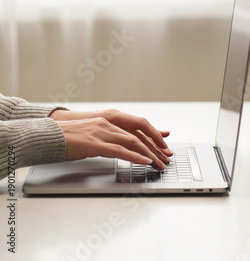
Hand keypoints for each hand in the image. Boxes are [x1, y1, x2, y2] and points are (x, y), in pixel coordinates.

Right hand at [50, 109, 172, 169]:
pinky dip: (135, 156)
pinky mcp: (96, 143)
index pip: (137, 126)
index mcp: (108, 119)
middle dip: (155, 146)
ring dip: (149, 154)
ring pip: (133, 142)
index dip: (153, 134)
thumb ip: (106, 137)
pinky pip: (120, 150)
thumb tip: (117, 147)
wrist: (49, 135)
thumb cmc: (68, 137)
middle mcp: (108, 123)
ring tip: (159, 163)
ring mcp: (102, 132)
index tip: (164, 143)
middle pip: (138, 134)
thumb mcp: (92, 134)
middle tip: (167, 157)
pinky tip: (144, 162)